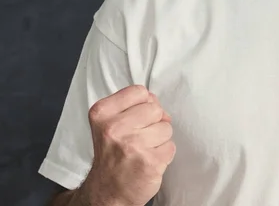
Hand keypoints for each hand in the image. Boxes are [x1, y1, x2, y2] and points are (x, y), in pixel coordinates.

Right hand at [83, 85, 175, 205]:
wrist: (106, 193)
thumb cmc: (113, 153)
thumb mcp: (110, 122)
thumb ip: (133, 105)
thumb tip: (158, 103)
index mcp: (102, 113)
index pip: (140, 91)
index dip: (142, 105)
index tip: (132, 121)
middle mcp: (114, 129)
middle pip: (155, 109)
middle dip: (152, 123)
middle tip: (137, 139)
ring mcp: (132, 146)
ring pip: (166, 128)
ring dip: (159, 140)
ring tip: (142, 151)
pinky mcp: (149, 163)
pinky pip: (171, 147)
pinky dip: (163, 155)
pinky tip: (147, 162)